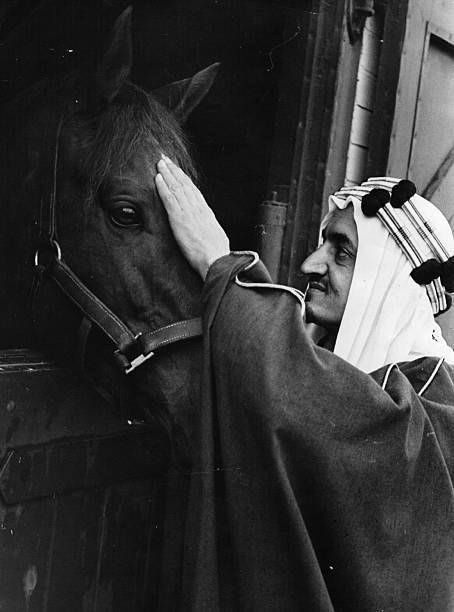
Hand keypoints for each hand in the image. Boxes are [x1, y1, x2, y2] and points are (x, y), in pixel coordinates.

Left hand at [155, 155, 229, 278]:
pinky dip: (163, 187)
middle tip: (165, 158)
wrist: (216, 260)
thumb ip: (209, 228)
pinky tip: (157, 178)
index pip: (193, 190)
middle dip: (174, 170)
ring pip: (176, 188)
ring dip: (167, 174)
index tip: (177, 170)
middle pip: (184, 184)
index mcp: (206, 212)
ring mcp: (188, 212)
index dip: (184, 178)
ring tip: (160, 163)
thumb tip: (207, 226)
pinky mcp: (179, 219)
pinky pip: (169, 199)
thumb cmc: (217, 254)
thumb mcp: (216, 236)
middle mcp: (198, 208)